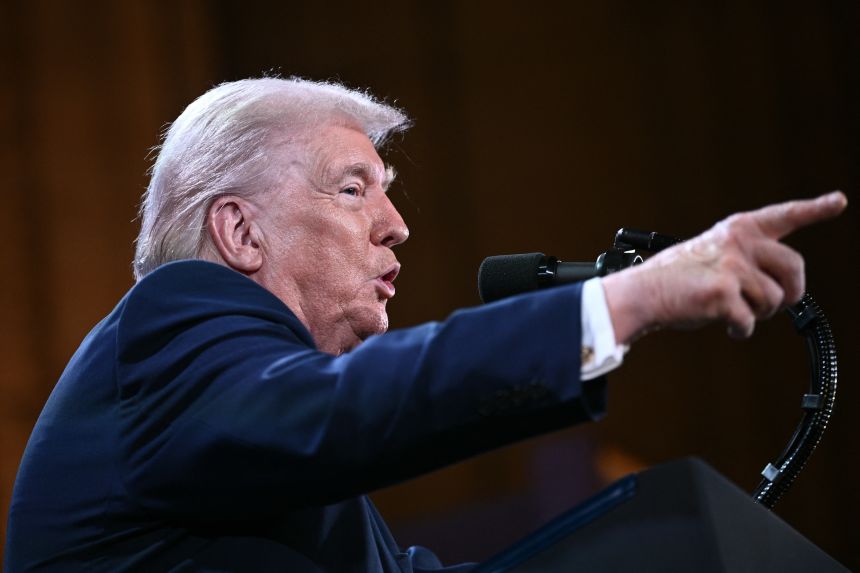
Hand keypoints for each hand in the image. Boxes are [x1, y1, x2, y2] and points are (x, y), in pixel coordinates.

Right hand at [602, 191, 847, 343]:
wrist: (642, 293)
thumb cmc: (674, 279)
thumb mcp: (713, 254)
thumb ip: (747, 259)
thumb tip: (781, 290)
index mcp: (737, 229)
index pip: (784, 215)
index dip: (814, 209)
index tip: (838, 201)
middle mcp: (739, 242)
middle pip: (794, 268)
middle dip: (791, 292)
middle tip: (774, 304)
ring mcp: (733, 267)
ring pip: (775, 301)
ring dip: (758, 313)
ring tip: (732, 309)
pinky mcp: (725, 293)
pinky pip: (750, 321)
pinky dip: (738, 328)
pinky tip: (723, 322)